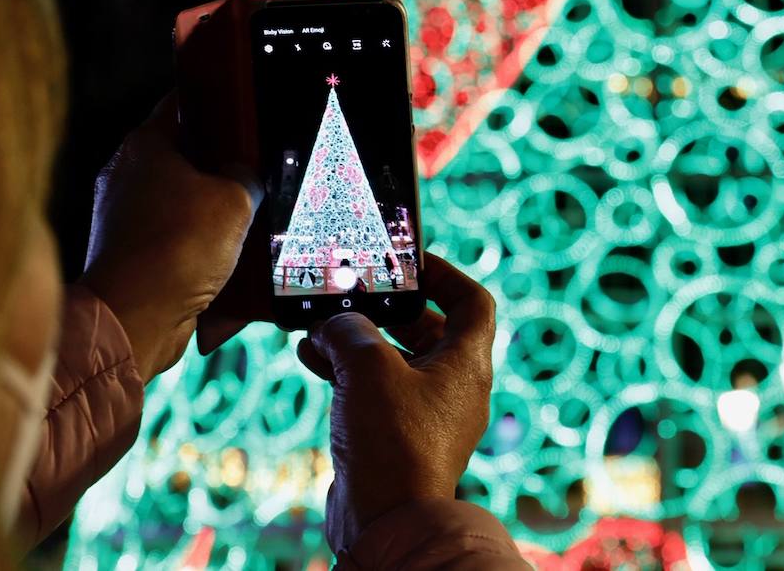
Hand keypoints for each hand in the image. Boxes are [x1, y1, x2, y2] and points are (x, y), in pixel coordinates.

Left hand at [81, 95, 261, 381]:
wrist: (134, 317)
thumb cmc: (178, 246)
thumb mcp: (236, 198)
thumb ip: (248, 174)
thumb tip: (247, 175)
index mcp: (145, 144)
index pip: (184, 103)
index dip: (218, 101)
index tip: (246, 105)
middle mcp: (127, 173)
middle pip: (186, 153)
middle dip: (225, 162)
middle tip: (262, 165)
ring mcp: (125, 214)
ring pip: (184, 197)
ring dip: (215, 207)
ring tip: (254, 212)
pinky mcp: (132, 251)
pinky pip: (176, 234)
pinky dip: (200, 241)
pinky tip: (231, 251)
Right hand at [297, 254, 495, 551]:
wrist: (387, 520)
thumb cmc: (392, 441)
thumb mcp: (367, 366)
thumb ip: (350, 329)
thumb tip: (334, 324)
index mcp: (467, 363)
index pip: (473, 301)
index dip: (445, 275)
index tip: (412, 263)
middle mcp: (455, 387)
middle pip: (429, 329)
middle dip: (386, 310)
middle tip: (353, 294)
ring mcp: (429, 416)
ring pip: (396, 361)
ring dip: (358, 341)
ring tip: (318, 328)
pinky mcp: (400, 438)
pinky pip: (377, 392)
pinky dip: (348, 373)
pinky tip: (311, 359)